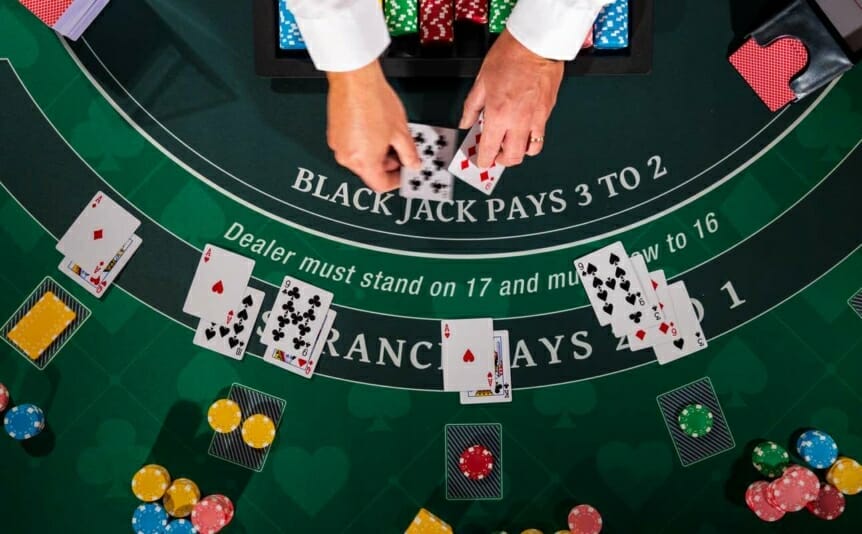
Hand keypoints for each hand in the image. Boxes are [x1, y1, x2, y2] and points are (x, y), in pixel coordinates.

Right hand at [326, 61, 419, 191]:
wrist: (355, 78)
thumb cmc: (374, 101)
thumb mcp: (400, 132)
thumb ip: (409, 153)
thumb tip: (413, 163)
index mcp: (363, 162)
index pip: (381, 185)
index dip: (396, 181)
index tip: (405, 172)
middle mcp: (346, 157)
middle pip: (370, 171)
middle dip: (388, 164)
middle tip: (401, 151)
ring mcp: (338, 145)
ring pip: (361, 158)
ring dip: (377, 153)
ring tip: (389, 135)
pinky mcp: (334, 133)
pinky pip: (352, 146)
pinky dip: (364, 143)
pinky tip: (375, 128)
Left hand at [460, 29, 564, 167]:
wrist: (536, 44)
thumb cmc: (510, 56)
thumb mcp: (481, 81)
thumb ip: (472, 107)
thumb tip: (465, 123)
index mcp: (498, 115)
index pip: (489, 150)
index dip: (483, 160)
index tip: (480, 161)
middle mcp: (518, 122)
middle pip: (512, 158)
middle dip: (501, 161)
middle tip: (494, 154)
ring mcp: (535, 119)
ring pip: (529, 151)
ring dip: (518, 153)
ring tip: (510, 144)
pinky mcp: (547, 112)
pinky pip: (540, 136)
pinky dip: (531, 140)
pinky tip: (523, 130)